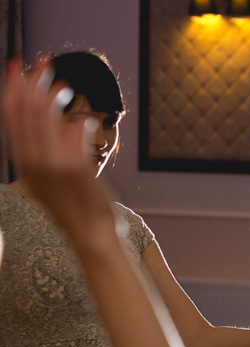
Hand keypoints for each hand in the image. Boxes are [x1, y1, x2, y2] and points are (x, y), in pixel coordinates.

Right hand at [1, 58, 115, 235]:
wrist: (90, 235)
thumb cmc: (75, 206)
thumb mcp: (54, 177)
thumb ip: (54, 151)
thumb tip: (70, 124)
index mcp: (27, 163)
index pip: (12, 119)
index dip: (13, 90)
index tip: (17, 66)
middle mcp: (35, 165)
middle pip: (25, 116)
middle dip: (31, 84)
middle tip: (41, 61)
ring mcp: (55, 171)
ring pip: (44, 127)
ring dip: (52, 101)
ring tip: (62, 82)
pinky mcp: (76, 178)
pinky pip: (72, 149)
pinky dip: (76, 132)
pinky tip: (83, 118)